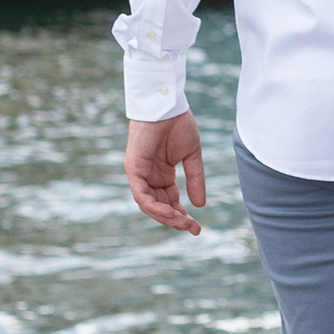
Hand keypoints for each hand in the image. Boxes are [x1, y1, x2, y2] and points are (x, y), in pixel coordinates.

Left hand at [126, 109, 206, 233]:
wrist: (166, 104)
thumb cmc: (178, 124)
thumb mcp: (191, 156)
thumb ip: (195, 179)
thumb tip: (200, 205)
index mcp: (162, 175)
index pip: (170, 202)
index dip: (182, 215)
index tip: (197, 227)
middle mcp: (149, 177)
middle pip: (160, 207)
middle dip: (176, 220)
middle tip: (193, 229)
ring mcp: (139, 174)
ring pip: (149, 205)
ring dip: (166, 217)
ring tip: (184, 223)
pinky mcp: (133, 169)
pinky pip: (141, 195)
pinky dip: (154, 206)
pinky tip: (169, 212)